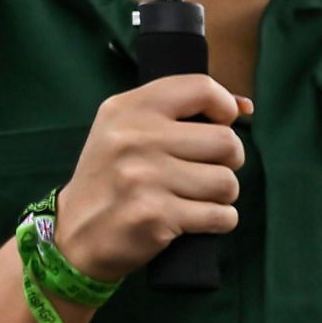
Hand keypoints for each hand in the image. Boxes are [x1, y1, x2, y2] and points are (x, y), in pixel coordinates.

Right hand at [54, 75, 248, 284]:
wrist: (75, 234)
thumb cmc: (114, 178)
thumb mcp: (127, 130)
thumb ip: (180, 113)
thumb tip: (246, 106)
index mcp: (128, 109)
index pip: (200, 88)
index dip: (225, 108)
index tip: (220, 125)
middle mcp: (134, 139)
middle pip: (226, 142)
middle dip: (229, 161)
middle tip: (206, 171)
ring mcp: (144, 178)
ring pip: (227, 182)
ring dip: (222, 195)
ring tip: (195, 197)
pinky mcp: (156, 215)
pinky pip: (221, 216)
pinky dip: (219, 221)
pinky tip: (195, 220)